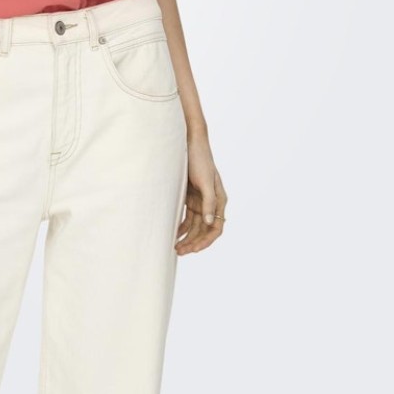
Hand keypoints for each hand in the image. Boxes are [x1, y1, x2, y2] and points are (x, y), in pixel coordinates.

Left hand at [175, 132, 227, 255]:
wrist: (190, 141)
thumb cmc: (200, 159)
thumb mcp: (205, 180)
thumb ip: (209, 201)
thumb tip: (210, 221)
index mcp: (219, 200)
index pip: (217, 227)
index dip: (206, 241)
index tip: (194, 249)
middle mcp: (211, 203)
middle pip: (204, 230)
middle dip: (194, 242)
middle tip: (180, 251)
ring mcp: (200, 200)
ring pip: (195, 226)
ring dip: (187, 237)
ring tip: (176, 247)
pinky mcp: (190, 197)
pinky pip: (187, 217)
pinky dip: (181, 226)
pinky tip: (173, 234)